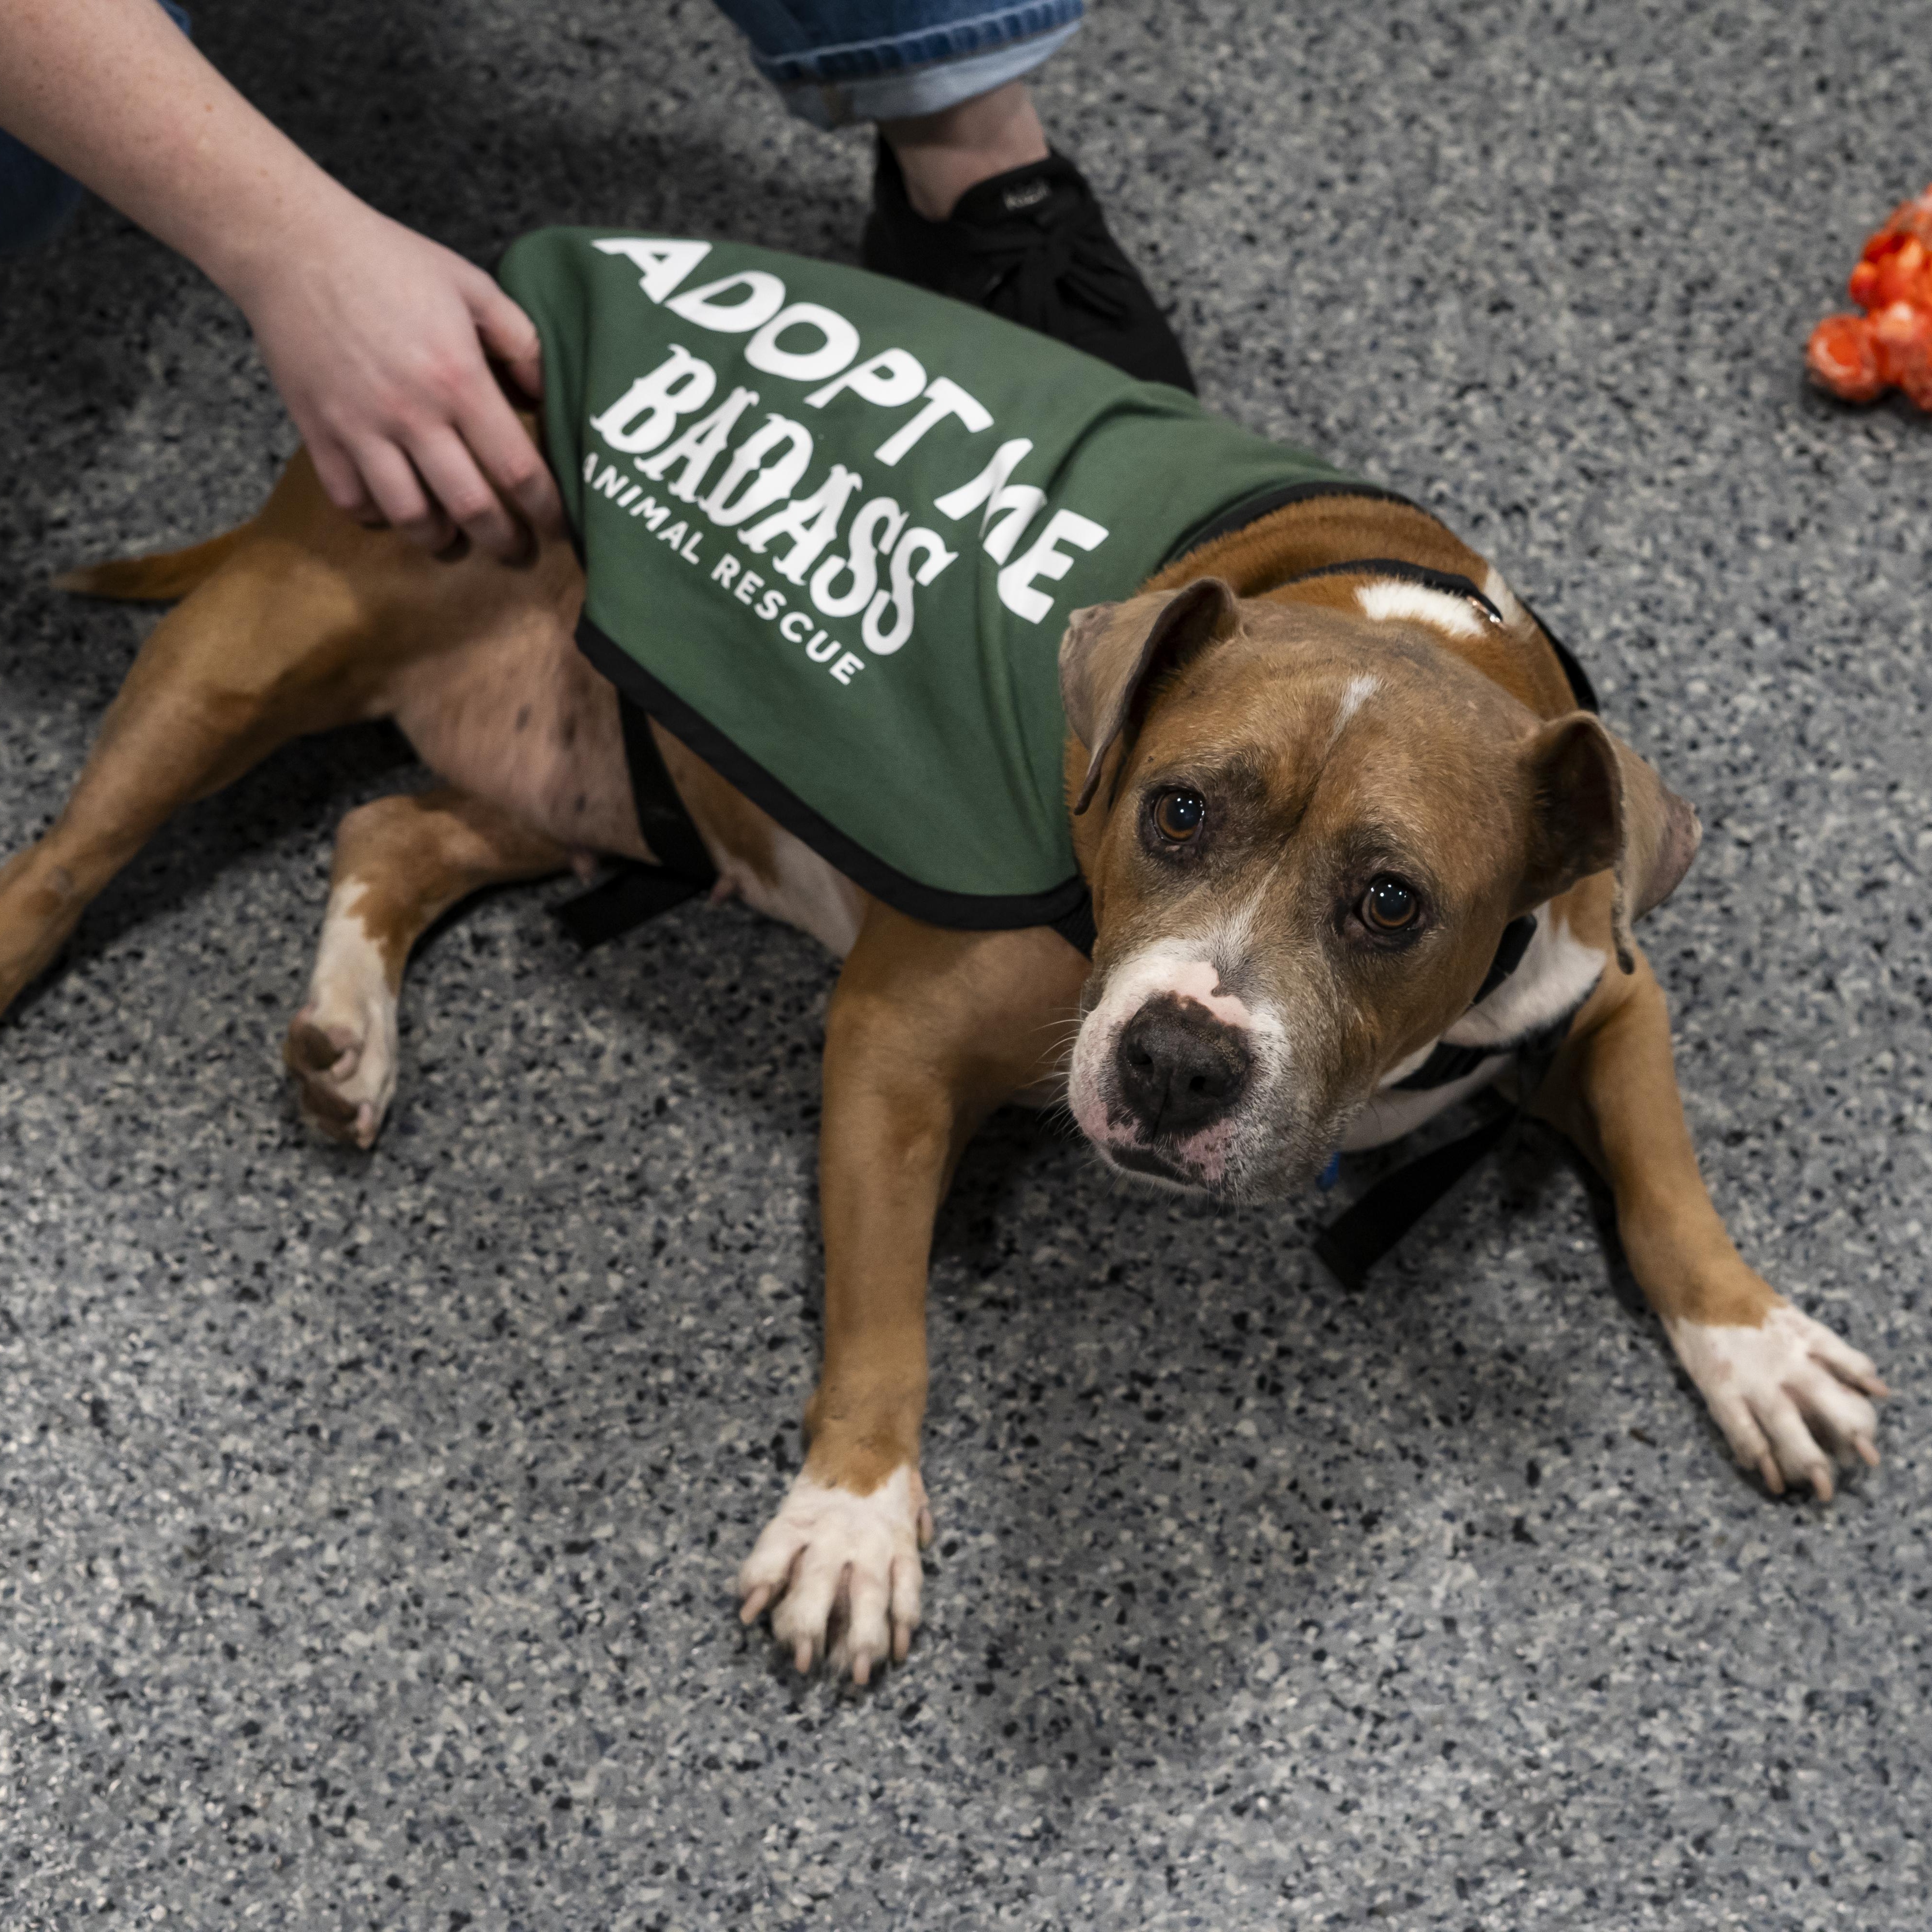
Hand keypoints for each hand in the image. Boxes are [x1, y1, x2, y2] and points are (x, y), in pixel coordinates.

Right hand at [229, 199, 563, 559]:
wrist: (291, 243)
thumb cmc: (387, 260)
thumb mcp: (472, 286)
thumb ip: (521, 341)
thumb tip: (546, 396)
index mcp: (458, 377)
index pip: (517, 468)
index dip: (546, 509)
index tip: (558, 527)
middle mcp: (412, 413)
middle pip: (471, 507)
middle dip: (504, 542)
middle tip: (518, 552)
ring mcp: (360, 427)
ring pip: (410, 516)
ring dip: (441, 540)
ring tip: (457, 539)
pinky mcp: (317, 432)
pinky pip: (352, 500)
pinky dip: (377, 516)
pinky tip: (395, 507)